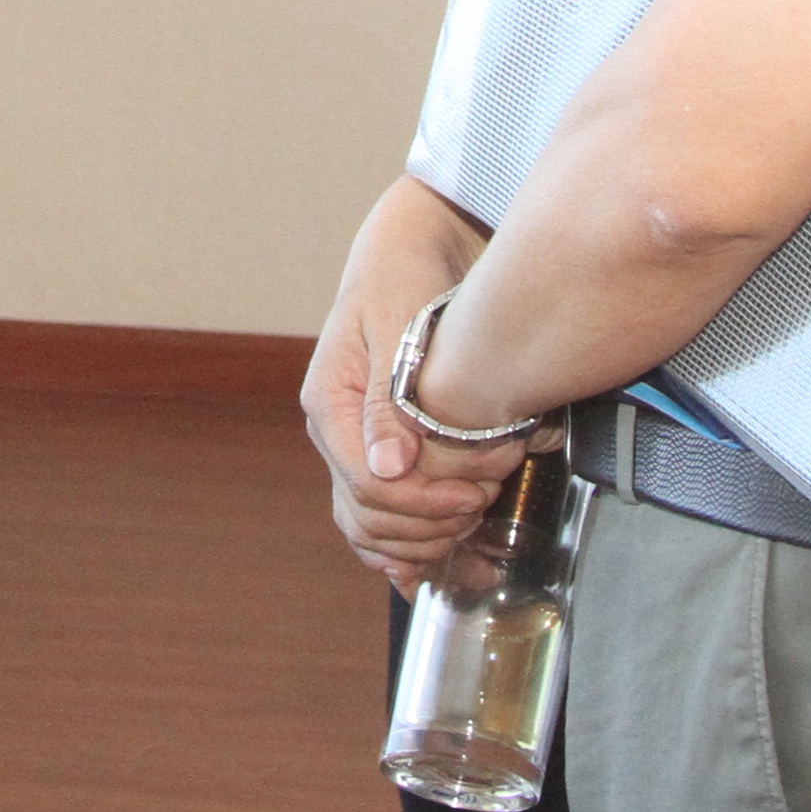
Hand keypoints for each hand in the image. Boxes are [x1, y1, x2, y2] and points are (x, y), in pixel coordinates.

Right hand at [301, 183, 512, 581]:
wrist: (412, 252)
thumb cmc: (406, 278)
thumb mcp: (398, 325)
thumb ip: (391, 398)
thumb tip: (389, 468)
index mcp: (329, 402)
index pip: (365, 484)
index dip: (422, 503)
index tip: (474, 497)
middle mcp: (333, 432)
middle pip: (366, 514)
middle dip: (427, 523)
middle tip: (481, 505)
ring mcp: (352, 445)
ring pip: (368, 526)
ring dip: (421, 540)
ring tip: (472, 524)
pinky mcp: (377, 450)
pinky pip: (379, 517)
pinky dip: (410, 544)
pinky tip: (443, 559)